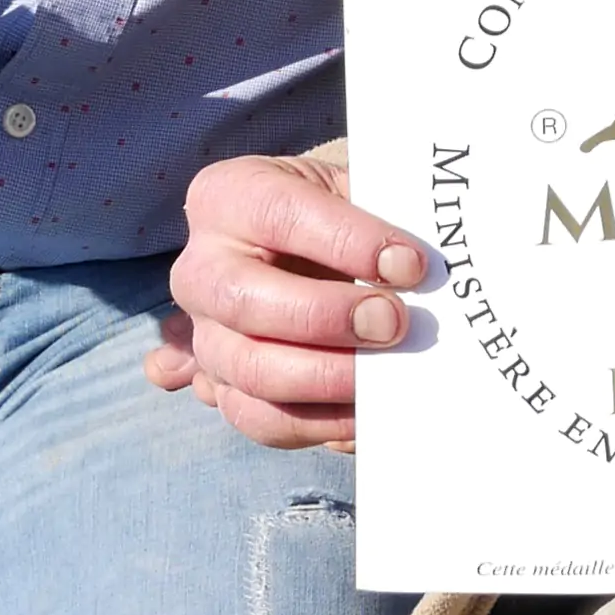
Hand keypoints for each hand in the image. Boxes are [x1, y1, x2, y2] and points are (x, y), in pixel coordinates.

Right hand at [142, 152, 430, 449]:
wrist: (289, 250)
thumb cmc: (326, 213)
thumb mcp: (342, 189)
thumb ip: (373, 216)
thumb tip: (414, 269)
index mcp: (225, 198)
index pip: (280, 216)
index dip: (346, 241)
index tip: (409, 263)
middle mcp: (200, 270)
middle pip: (246, 302)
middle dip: (328, 318)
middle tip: (394, 322)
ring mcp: (204, 337)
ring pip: (250, 372)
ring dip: (327, 378)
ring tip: (387, 373)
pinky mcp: (225, 391)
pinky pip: (263, 419)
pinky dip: (321, 424)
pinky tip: (367, 411)